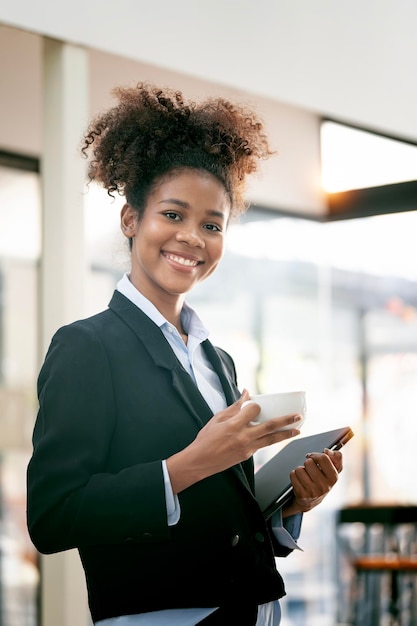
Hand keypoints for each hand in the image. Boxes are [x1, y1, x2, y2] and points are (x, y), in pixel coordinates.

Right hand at [167, 389, 302, 493]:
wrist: (200, 461)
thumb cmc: (206, 438)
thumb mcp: (217, 418)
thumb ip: (234, 406)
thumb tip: (246, 393)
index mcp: (233, 425)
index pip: (253, 410)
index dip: (257, 405)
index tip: (257, 403)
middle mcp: (243, 437)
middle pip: (270, 426)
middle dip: (286, 421)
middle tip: (298, 416)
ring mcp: (247, 448)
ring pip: (271, 440)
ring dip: (286, 434)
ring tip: (298, 430)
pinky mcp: (247, 455)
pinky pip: (263, 445)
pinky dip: (272, 440)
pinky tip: (279, 436)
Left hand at [282, 448, 342, 516]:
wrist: (311, 501)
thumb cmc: (323, 481)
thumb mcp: (333, 470)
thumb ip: (336, 457)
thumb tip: (327, 450)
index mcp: (334, 478)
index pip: (323, 458)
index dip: (316, 455)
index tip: (313, 458)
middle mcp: (324, 486)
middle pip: (309, 462)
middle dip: (307, 463)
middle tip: (309, 469)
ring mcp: (312, 491)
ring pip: (299, 469)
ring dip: (300, 470)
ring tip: (305, 475)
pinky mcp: (301, 494)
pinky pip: (293, 475)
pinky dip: (294, 475)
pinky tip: (299, 480)